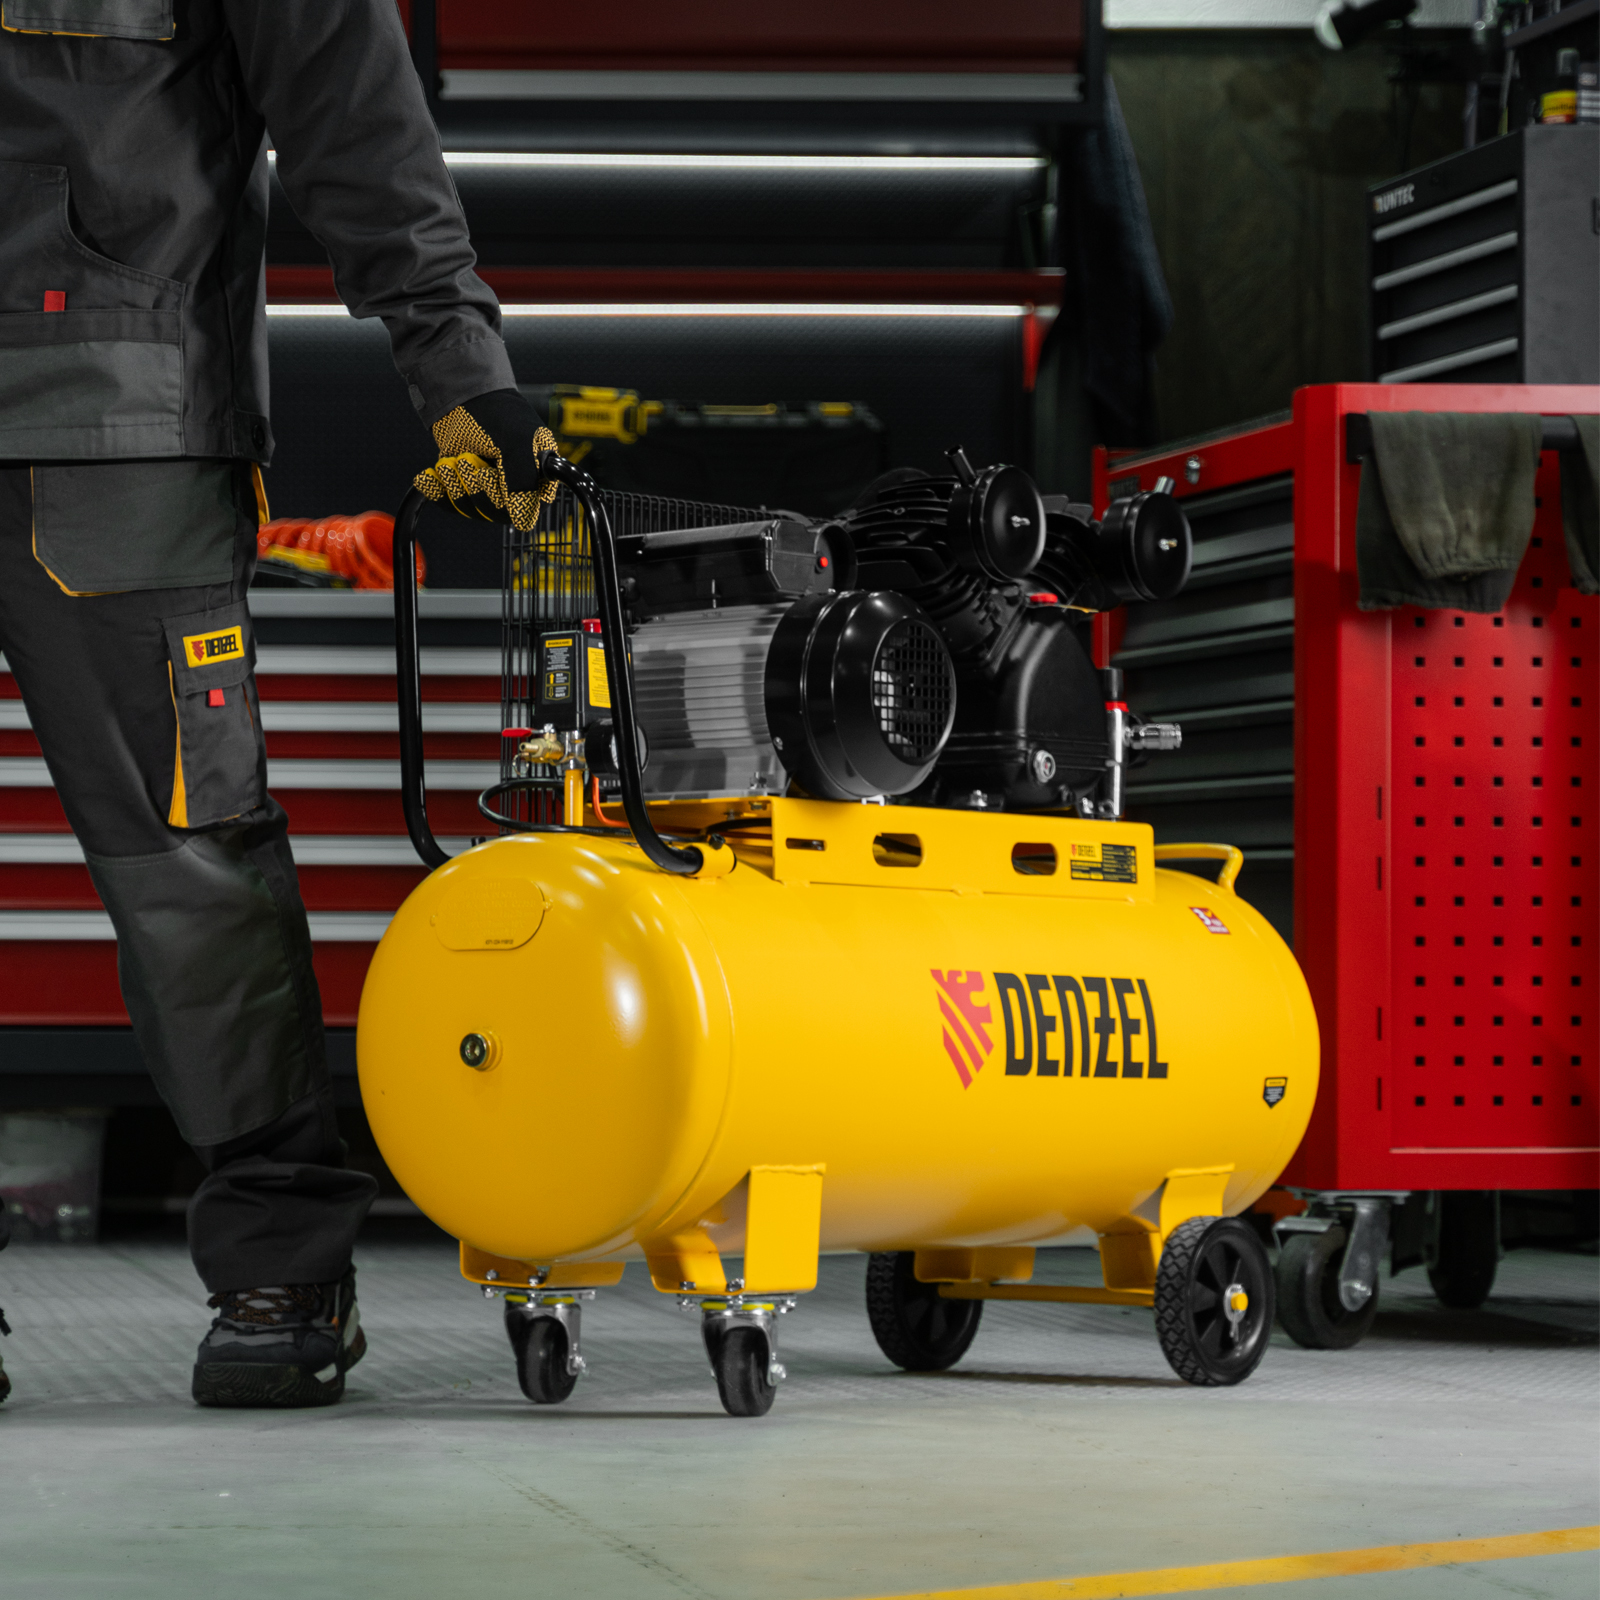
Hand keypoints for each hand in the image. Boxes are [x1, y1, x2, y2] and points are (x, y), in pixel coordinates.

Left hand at [413, 388, 558, 530]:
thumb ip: (522, 480)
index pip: (526, 512)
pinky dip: (437, 490)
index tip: (487, 473)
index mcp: (539, 480)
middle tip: (466, 459)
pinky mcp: (466, 489)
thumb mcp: (515, 443)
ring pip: (471, 510)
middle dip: (474, 487)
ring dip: (454, 485)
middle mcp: (516, 491)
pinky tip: (427, 477)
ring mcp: (490, 492)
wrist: (465, 399)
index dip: (503, 498)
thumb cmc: (497, 415)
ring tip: (449, 461)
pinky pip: (451, 504)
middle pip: (494, 513)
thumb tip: (523, 522)